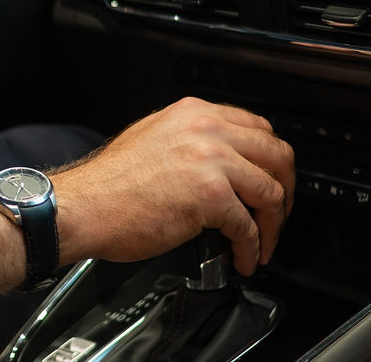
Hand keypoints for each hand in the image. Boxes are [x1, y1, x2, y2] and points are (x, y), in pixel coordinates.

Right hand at [53, 97, 293, 275]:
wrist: (84, 206)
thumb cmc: (108, 183)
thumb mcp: (151, 138)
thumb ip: (188, 139)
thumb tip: (217, 159)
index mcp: (193, 113)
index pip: (257, 126)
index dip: (271, 158)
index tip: (271, 179)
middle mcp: (206, 129)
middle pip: (277, 154)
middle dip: (286, 189)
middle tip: (278, 213)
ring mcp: (210, 160)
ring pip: (271, 190)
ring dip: (273, 224)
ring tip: (263, 243)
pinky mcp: (209, 195)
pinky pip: (248, 225)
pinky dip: (252, 247)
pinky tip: (243, 257)